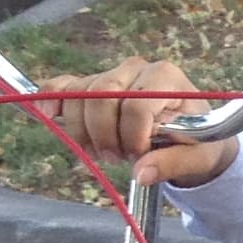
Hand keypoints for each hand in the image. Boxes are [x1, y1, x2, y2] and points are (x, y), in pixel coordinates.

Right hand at [36, 57, 236, 191]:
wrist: (192, 135)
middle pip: (102, 95)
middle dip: (103, 134)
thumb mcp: (196, 157)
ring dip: (84, 130)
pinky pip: (64, 86)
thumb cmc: (197, 143)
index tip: (139, 157)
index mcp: (168, 78)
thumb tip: (140, 174)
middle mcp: (138, 69)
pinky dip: (51, 98)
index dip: (132, 136)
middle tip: (114, 158)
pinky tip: (44, 114)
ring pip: (80, 95)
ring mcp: (113, 74)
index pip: (136, 104)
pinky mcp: (92, 84)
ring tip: (102, 152)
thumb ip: (171, 164)